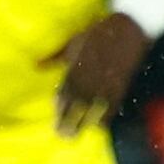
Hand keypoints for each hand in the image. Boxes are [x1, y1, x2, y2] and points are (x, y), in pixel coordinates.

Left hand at [49, 7, 154, 136]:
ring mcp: (103, 85)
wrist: (128, 27)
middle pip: (74, 107)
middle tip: (62, 135)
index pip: (63, 93)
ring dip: (83, 124)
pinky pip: (110, 108)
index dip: (59, 108)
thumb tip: (36, 64)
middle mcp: (87, 79)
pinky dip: (104, 118)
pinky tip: (99, 126)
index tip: (56, 118)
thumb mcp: (73, 42)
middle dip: (67, 122)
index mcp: (74, 68)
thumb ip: (55, 56)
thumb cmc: (98, 32)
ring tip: (75, 136)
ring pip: (90, 111)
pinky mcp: (119, 87)